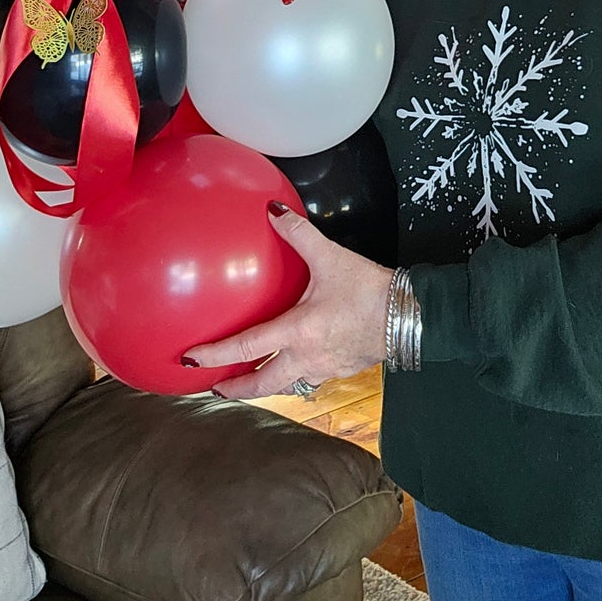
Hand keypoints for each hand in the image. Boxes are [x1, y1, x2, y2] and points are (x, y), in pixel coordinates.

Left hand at [185, 204, 393, 399]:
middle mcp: (306, 357)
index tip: (191, 360)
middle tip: (215, 387)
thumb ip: (298, 234)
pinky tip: (294, 363)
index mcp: (297, 332)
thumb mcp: (331, 257)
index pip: (246, 349)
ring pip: (286, 386)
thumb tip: (272, 211)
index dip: (216, 356)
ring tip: (249, 381)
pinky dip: (293, 376)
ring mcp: (324, 368)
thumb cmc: (368, 289)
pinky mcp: (341, 369)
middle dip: (235, 389)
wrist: (410, 315)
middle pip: (262, 385)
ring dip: (264, 386)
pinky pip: (309, 379)